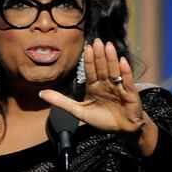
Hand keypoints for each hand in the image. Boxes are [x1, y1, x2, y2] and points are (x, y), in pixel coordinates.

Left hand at [39, 38, 157, 154]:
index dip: (89, 60)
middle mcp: (106, 84)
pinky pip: (127, 81)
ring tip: (109, 46)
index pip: (90, 71)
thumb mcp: (79, 111)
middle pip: (102, 68)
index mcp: (94, 86)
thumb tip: (41, 94)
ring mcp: (118, 87)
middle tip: (97, 41)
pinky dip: (125, 72)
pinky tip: (123, 61)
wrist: (123, 130)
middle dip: (99, 55)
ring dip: (111, 59)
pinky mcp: (130, 93)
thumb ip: (61, 102)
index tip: (86, 47)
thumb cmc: (102, 119)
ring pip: (114, 71)